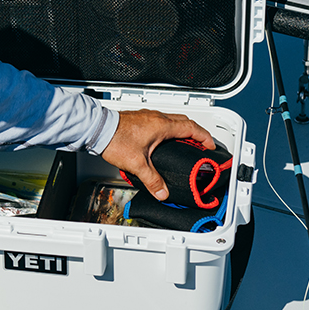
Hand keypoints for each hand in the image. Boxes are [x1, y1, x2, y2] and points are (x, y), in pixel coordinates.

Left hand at [100, 109, 214, 200]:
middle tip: (200, 142)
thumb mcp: (137, 164)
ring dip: (180, 129)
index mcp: (162, 126)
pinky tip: (160, 140)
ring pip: (171, 119)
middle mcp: (156, 118)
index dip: (204, 136)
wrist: (98, 129)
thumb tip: (162, 192)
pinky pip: (160, 121)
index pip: (191, 128)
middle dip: (195, 131)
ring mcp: (147, 116)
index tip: (210, 144)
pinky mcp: (139, 119)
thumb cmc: (115, 140)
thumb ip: (152, 180)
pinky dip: (167, 129)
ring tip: (183, 142)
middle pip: (184, 121)